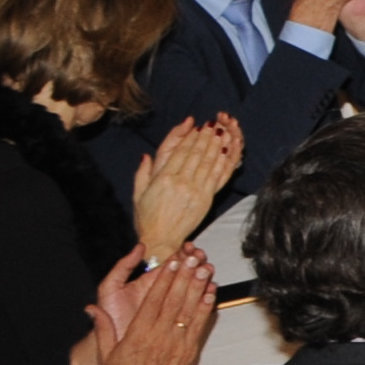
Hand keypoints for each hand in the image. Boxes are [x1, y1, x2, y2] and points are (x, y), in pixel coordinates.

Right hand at [84, 247, 218, 364]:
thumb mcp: (106, 354)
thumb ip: (102, 329)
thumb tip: (91, 308)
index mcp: (138, 334)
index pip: (153, 300)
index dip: (164, 279)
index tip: (171, 262)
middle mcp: (159, 336)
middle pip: (174, 300)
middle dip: (184, 277)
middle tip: (193, 257)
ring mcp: (176, 344)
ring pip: (189, 310)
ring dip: (198, 288)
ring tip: (205, 268)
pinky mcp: (188, 352)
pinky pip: (199, 326)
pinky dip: (206, 309)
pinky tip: (211, 294)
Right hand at [127, 113, 241, 258]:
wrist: (160, 239)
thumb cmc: (147, 218)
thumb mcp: (138, 194)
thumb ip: (142, 173)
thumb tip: (146, 154)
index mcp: (163, 179)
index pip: (180, 152)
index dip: (190, 137)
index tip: (197, 126)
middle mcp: (181, 182)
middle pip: (196, 154)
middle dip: (206, 137)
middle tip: (212, 124)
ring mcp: (196, 191)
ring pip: (208, 162)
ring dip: (216, 145)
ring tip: (222, 131)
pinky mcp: (206, 199)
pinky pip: (217, 176)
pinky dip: (223, 162)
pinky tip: (226, 151)